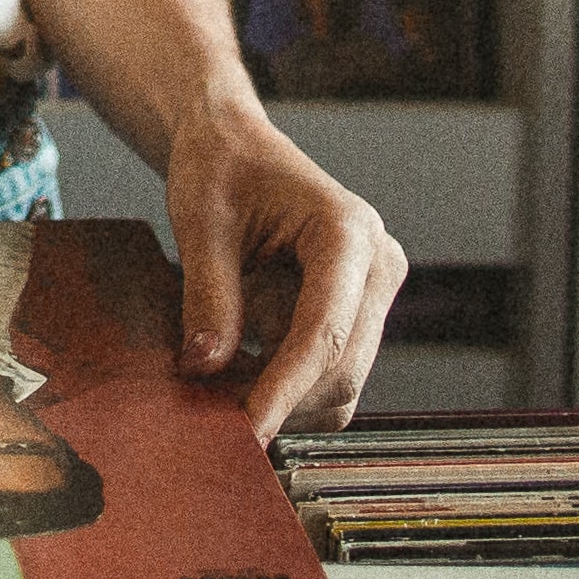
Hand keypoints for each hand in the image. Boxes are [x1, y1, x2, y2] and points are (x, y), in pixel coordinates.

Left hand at [159, 91, 404, 435]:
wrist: (235, 147)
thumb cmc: (220, 169)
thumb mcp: (201, 222)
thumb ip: (208, 295)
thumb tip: (206, 367)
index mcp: (347, 232)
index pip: (323, 333)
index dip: (284, 390)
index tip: (246, 432)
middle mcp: (377, 265)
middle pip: (342, 370)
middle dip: (282, 400)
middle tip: (211, 412)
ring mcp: (373, 293)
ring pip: (340, 385)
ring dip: (284, 398)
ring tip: (221, 378)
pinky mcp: (357, 315)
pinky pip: (329, 376)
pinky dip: (286, 388)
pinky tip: (241, 367)